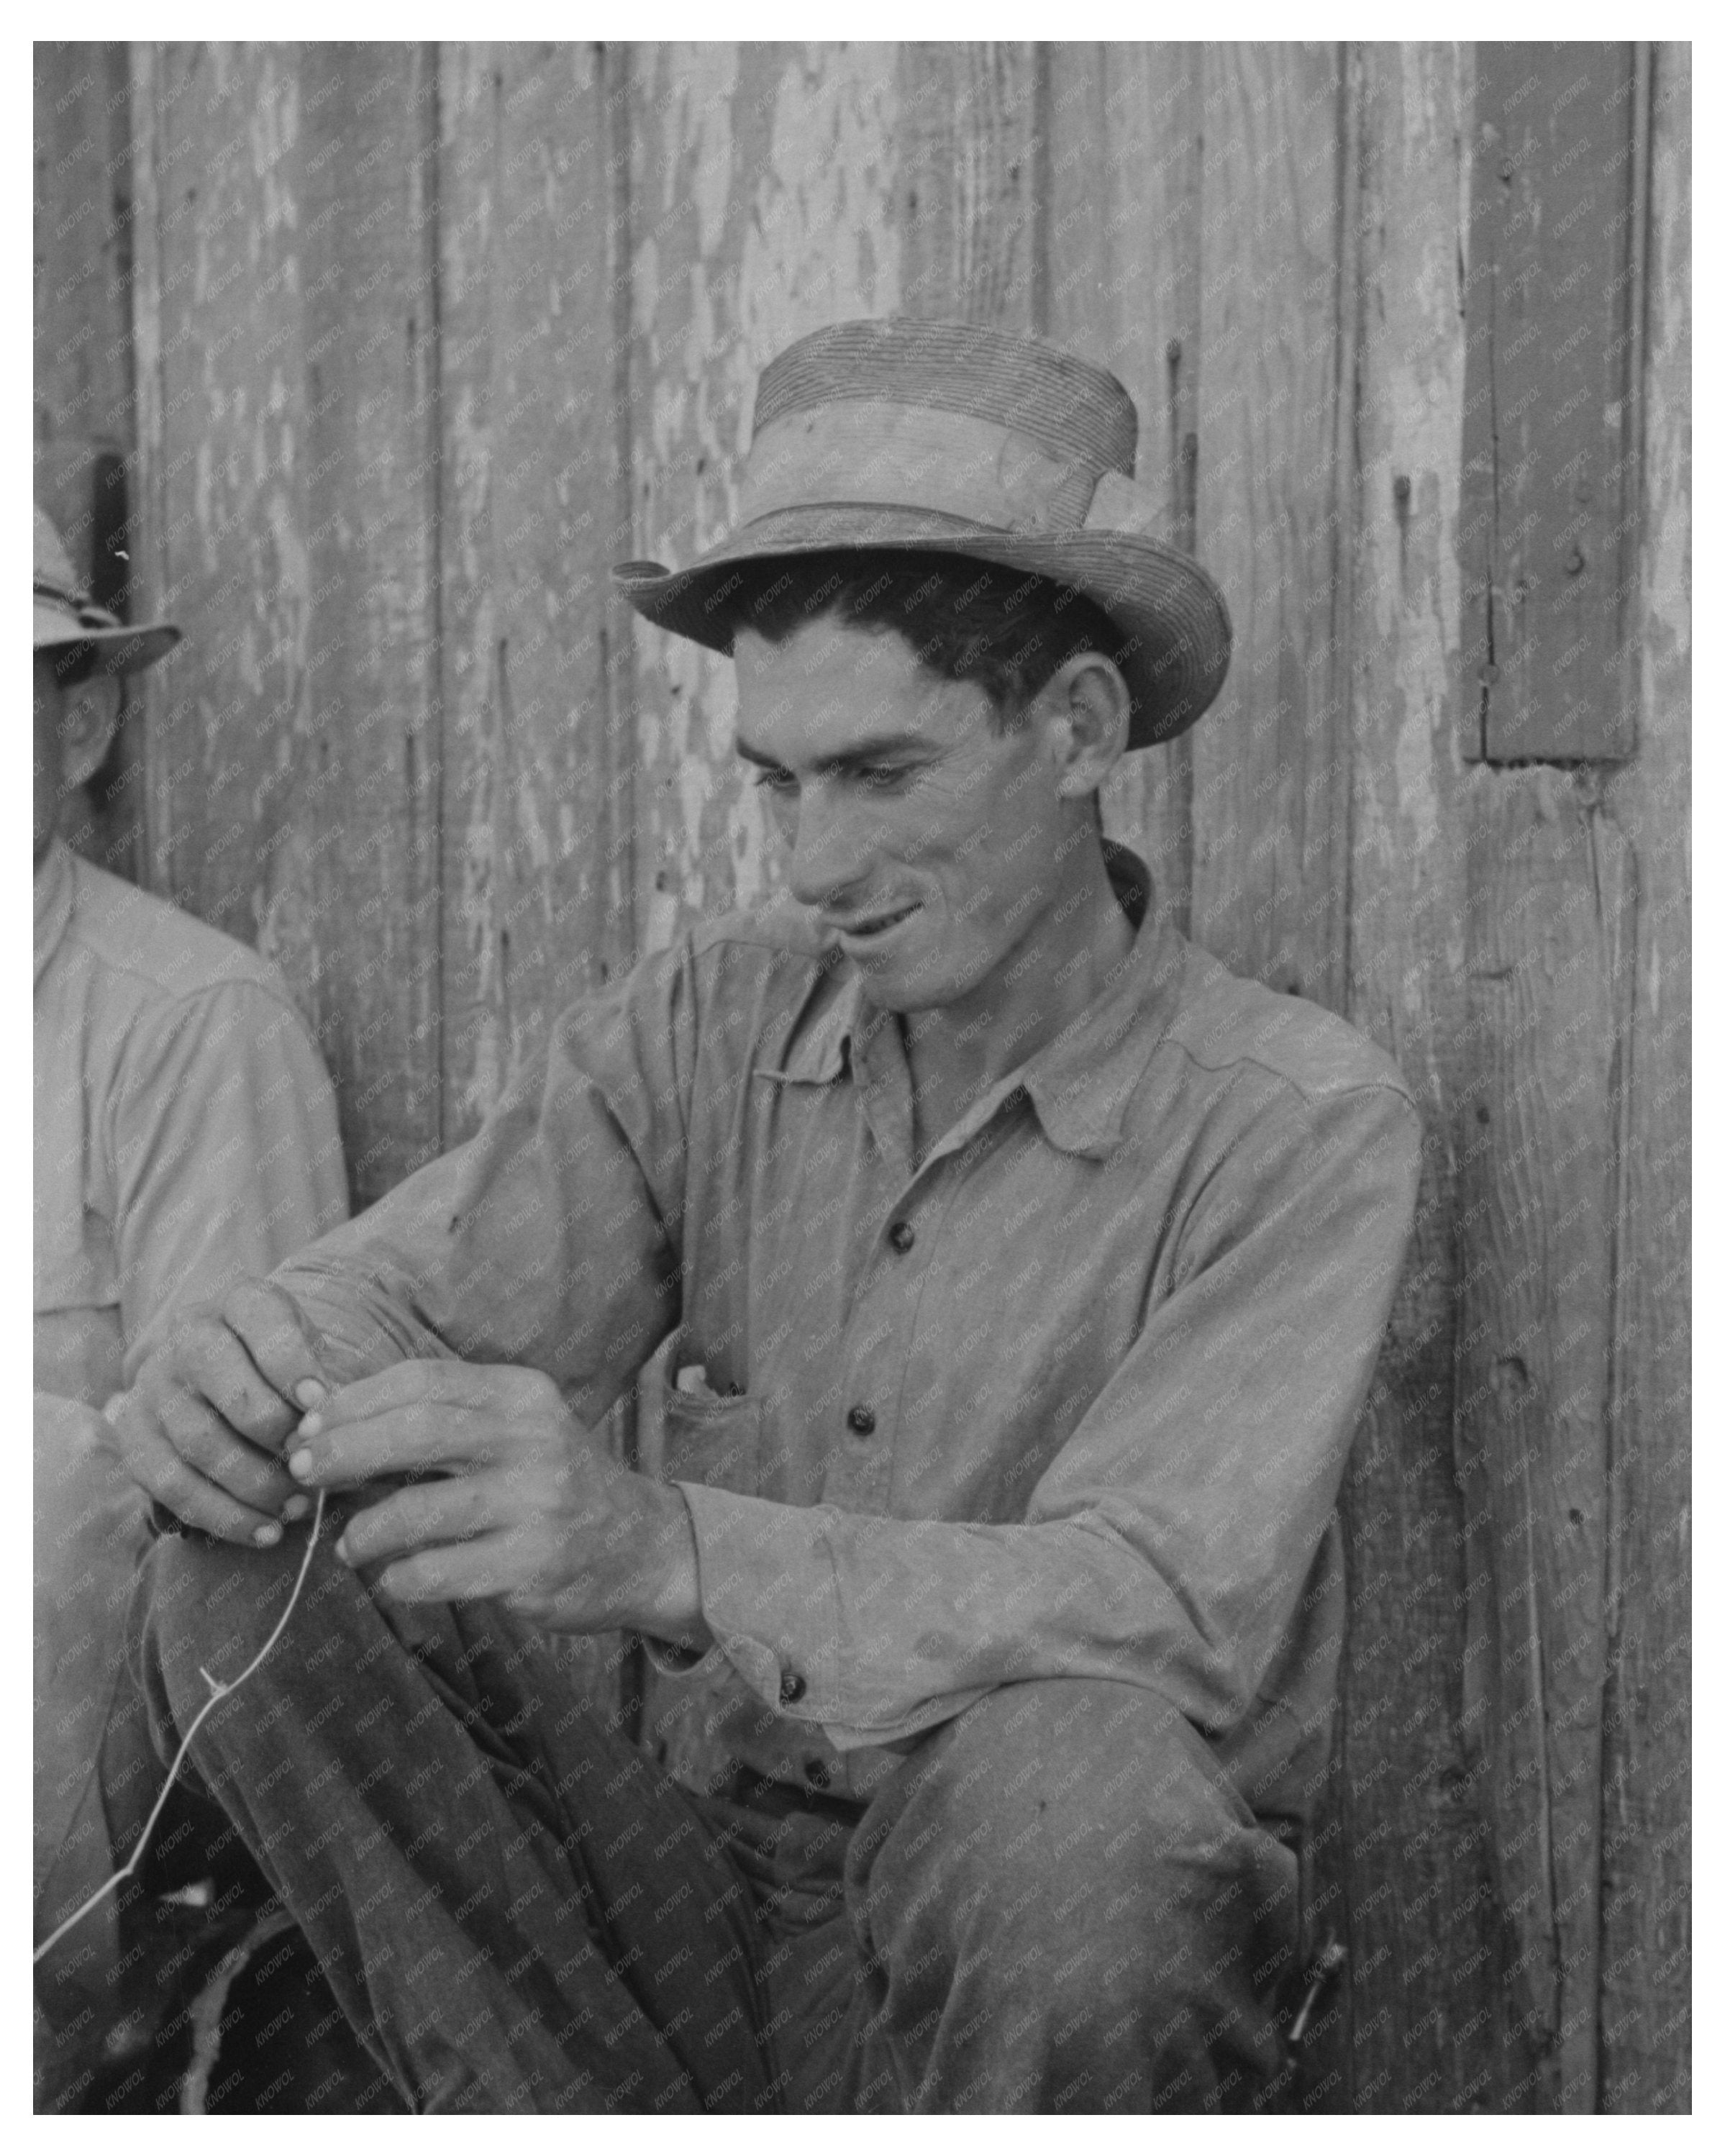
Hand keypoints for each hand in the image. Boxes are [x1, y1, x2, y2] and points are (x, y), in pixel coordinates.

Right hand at [108, 1280, 330, 1545]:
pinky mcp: (134, 1438)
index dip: (293, 1364)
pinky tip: (266, 1531)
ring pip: (200, 1442)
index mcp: (240, 1303)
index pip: (263, 1321)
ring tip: (299, 1506)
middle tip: (313, 1462)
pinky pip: (173, 1486)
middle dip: (276, 1431)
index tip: (321, 1402)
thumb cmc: (284, 1367)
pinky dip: (223, 1515)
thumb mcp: (313, 1351)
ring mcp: (154, 1387)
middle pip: (228, 1386)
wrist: (225, 1373)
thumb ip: (326, 1379)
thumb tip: (333, 1424)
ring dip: (255, 1484)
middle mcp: (187, 1337)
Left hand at [285, 1359, 707, 1639]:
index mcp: (521, 1395)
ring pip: (418, 1511)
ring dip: (365, 1531)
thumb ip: (436, 1418)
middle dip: (344, 1451)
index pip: (422, 1380)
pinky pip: (437, 1572)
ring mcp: (536, 1503)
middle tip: (304, 1474)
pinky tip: (395, 1578)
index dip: (354, 1402)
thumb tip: (323, 1416)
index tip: (308, 1426)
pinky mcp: (532, 1564)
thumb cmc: (550, 1484)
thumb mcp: (512, 1430)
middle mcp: (533, 1439)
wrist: (639, 1546)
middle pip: (416, 1431)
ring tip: (349, 1546)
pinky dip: (400, 1579)